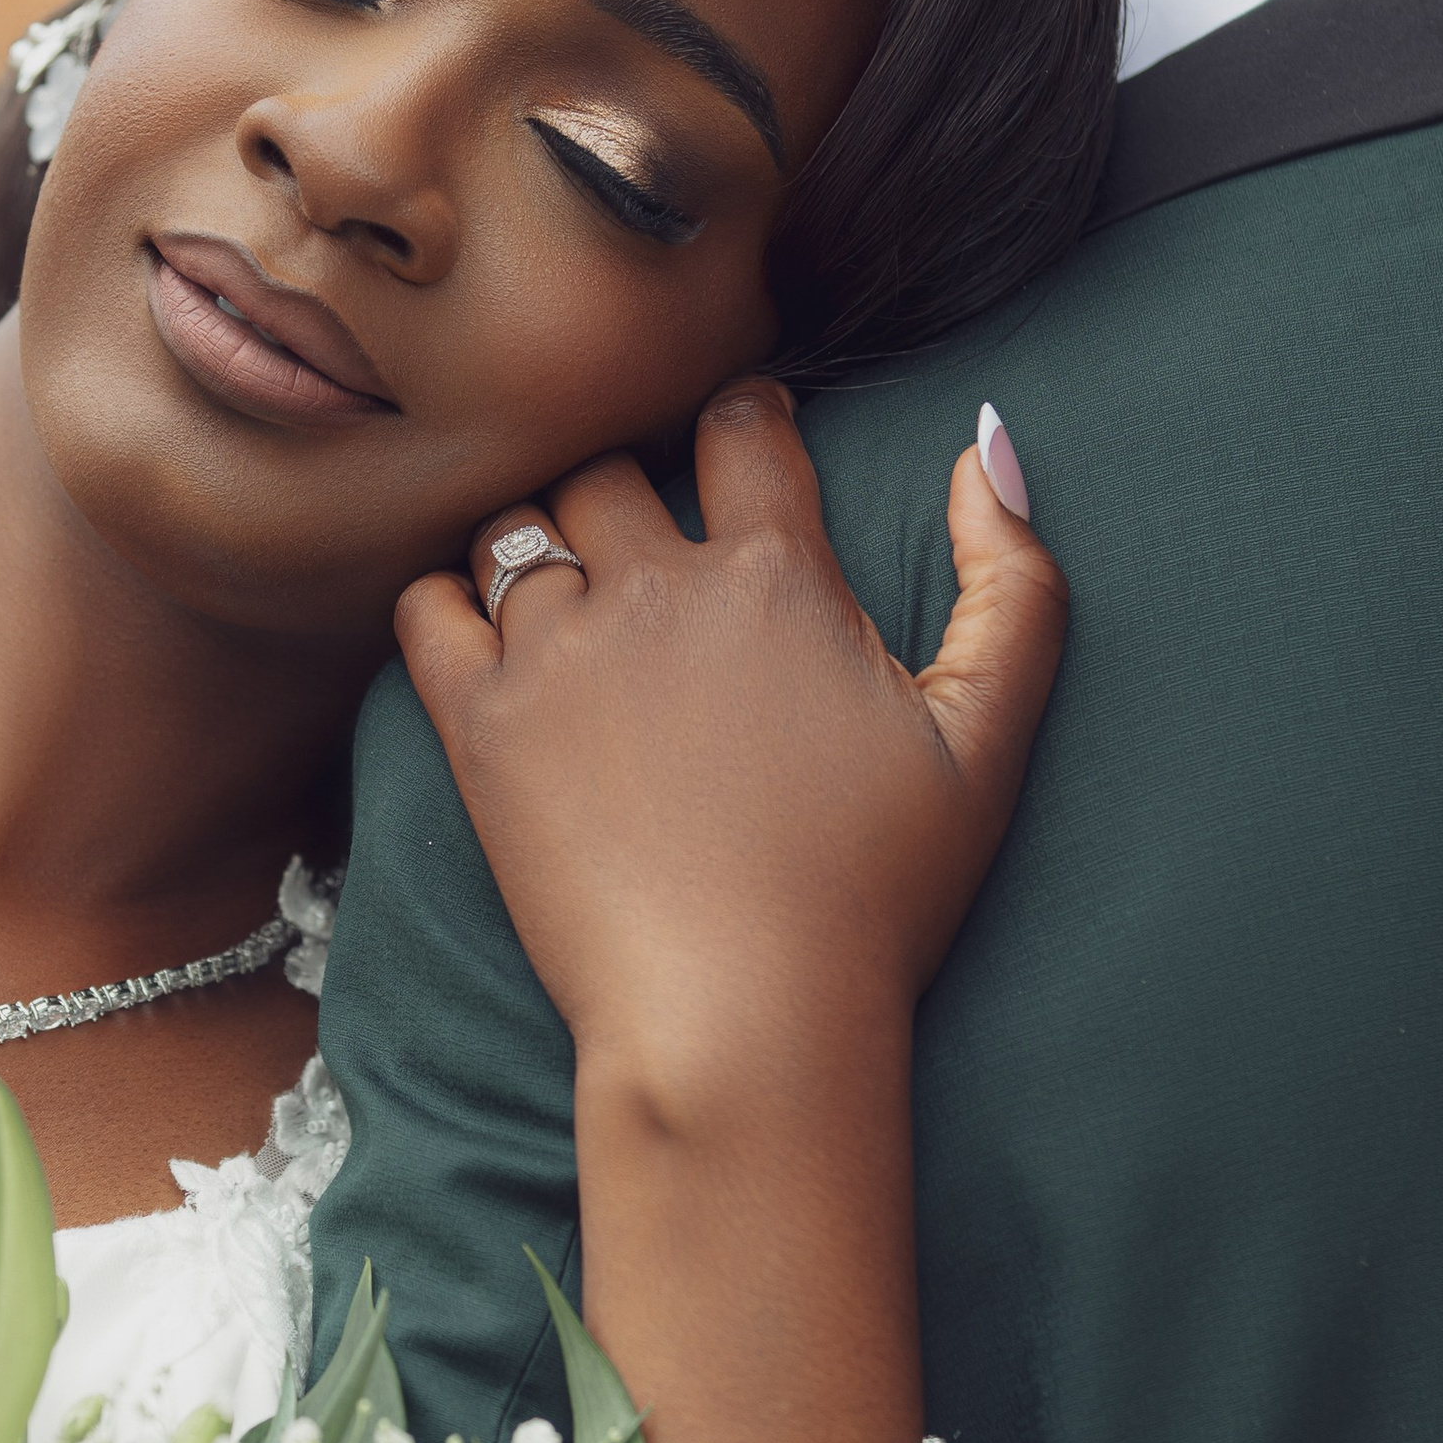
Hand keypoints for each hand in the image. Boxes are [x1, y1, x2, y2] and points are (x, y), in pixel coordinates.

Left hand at [394, 379, 1066, 1090]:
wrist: (745, 1024)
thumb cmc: (879, 895)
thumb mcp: (988, 739)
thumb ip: (1015, 583)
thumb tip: (985, 438)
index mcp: (778, 575)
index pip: (740, 425)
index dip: (745, 417)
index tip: (742, 441)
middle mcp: (656, 589)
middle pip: (610, 467)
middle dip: (630, 486)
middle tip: (649, 548)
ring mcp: (557, 653)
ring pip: (518, 527)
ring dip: (542, 546)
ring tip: (572, 601)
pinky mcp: (482, 726)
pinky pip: (428, 603)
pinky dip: (450, 602)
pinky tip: (493, 644)